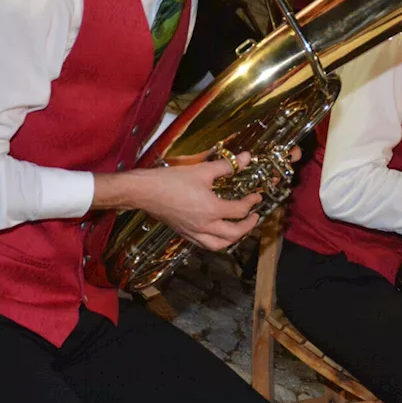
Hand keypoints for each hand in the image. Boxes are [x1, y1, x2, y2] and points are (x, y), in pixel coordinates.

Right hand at [95, 151, 264, 251]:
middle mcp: (204, 226)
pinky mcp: (183, 233)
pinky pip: (204, 244)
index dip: (252, 203)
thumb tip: (246, 158)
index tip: (256, 196)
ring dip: (233, 239)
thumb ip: (226, 166)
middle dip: (248, 226)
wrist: (144, 191)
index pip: (240, 211)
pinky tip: (217, 233)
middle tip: (254, 217)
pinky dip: (215, 242)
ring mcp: (193, 232)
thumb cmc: (171, 180)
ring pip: (219, 244)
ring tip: (239, 229)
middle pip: (234, 234)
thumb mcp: (202, 170)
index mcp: (211, 210)